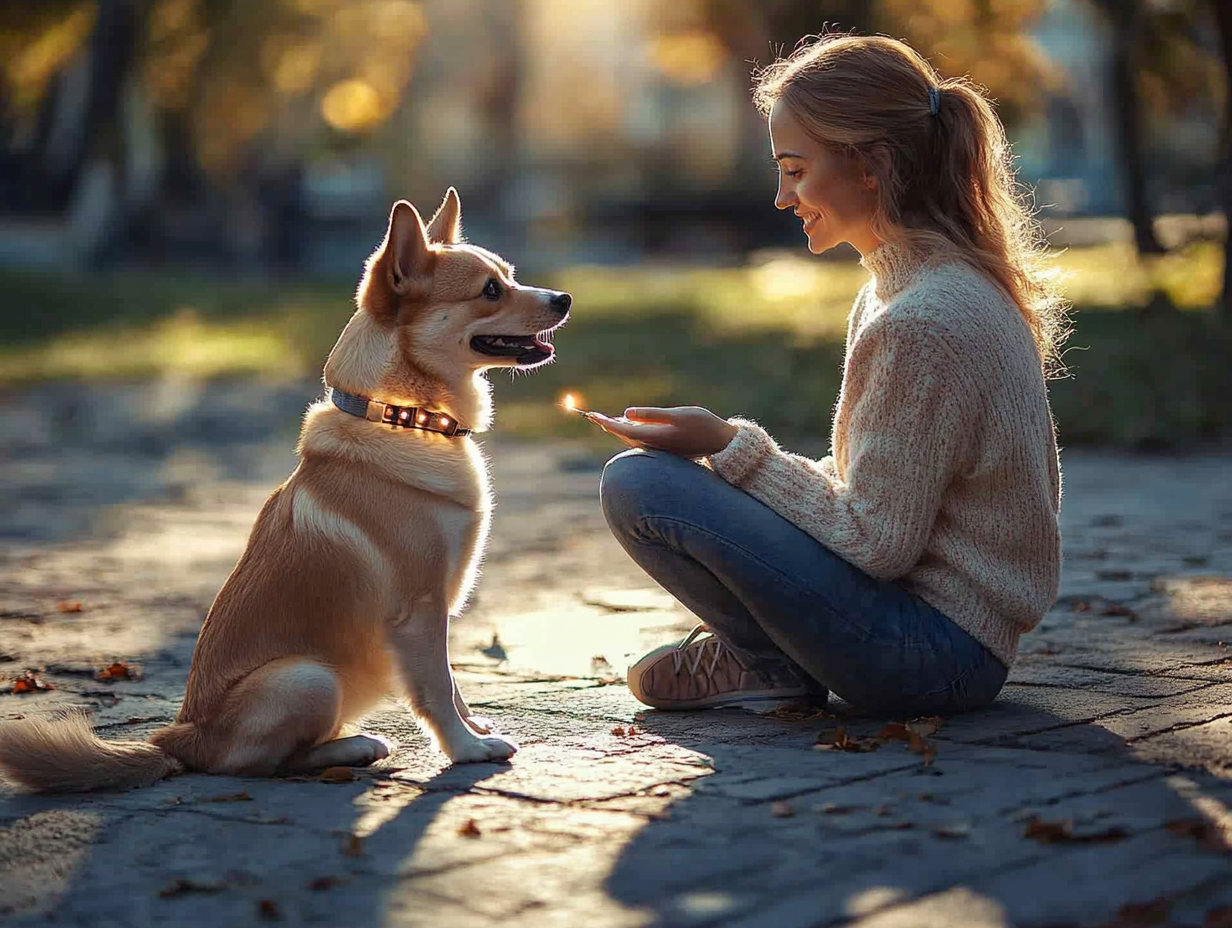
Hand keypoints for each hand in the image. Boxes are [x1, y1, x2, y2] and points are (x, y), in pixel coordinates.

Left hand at [589, 406, 738, 457]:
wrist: (720, 442)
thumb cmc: (701, 424)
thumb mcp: (677, 415)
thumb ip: (651, 415)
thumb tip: (626, 414)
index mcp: (654, 437)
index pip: (623, 429)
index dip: (606, 422)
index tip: (592, 416)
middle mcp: (653, 446)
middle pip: (624, 435)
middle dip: (608, 425)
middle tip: (592, 416)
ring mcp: (659, 449)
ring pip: (632, 438)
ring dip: (618, 428)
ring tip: (603, 419)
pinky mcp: (664, 448)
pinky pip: (641, 439)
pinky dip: (630, 431)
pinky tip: (627, 424)